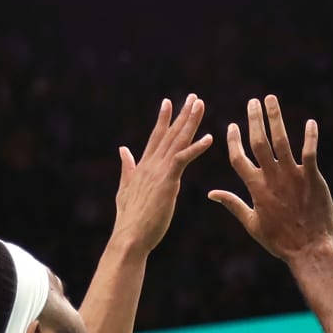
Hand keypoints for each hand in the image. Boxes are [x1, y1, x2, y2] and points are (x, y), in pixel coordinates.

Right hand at [113, 96, 213, 254]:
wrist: (130, 236)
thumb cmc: (131, 218)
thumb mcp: (126, 188)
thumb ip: (126, 167)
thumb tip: (123, 150)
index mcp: (144, 166)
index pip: (155, 137)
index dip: (163, 120)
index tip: (168, 102)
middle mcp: (151, 164)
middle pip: (169, 134)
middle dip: (181, 114)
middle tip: (192, 96)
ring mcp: (159, 171)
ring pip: (177, 141)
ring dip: (189, 122)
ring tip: (199, 104)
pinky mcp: (167, 181)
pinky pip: (183, 159)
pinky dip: (196, 147)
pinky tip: (209, 137)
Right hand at [209, 97, 332, 262]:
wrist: (309, 250)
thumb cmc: (280, 240)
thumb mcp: (251, 224)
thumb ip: (233, 203)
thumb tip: (210, 193)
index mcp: (255, 188)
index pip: (238, 158)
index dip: (233, 140)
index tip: (232, 126)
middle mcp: (272, 178)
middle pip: (259, 142)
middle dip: (254, 119)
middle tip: (252, 101)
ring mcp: (293, 177)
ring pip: (281, 141)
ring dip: (275, 118)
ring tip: (271, 100)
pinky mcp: (313, 179)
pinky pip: (310, 152)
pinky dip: (310, 136)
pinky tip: (310, 122)